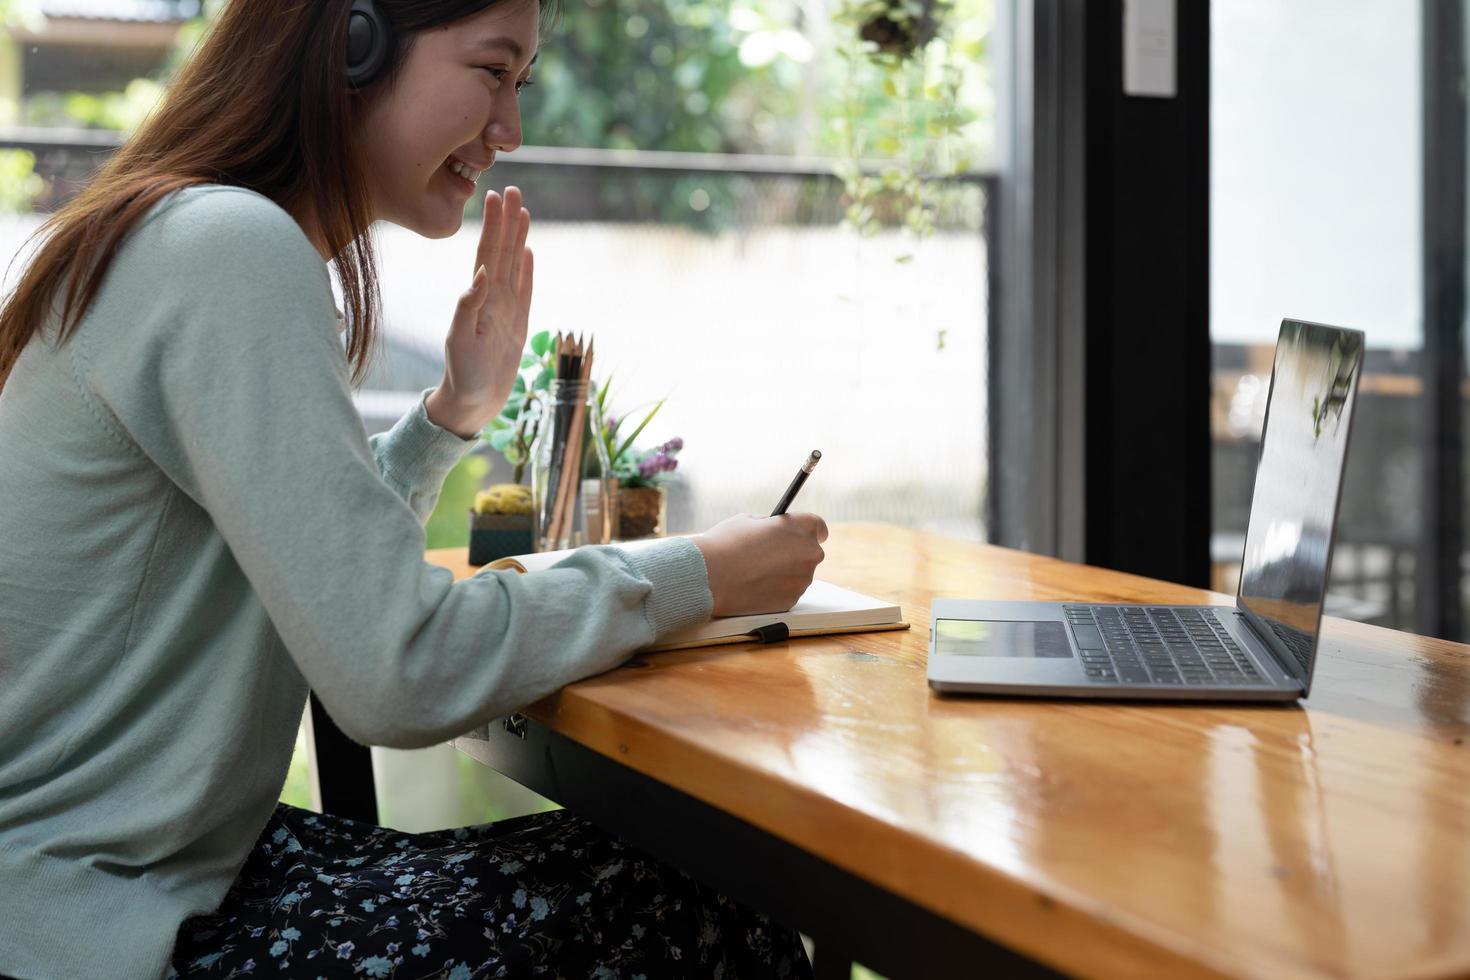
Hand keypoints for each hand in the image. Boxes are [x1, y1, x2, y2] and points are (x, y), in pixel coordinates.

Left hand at [426, 187, 533, 437]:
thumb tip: (481, 273)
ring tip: (523, 211)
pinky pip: (525, 289)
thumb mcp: (461, 340)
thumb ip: (468, 306)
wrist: (473, 401)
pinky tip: (527, 251)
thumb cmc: (463, 373)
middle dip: (506, 221)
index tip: (494, 197)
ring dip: (518, 238)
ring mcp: (506, 309)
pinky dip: (527, 269)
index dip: (491, 225)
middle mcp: (492, 298)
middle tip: (512, 190)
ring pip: (514, 265)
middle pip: (501, 251)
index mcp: (478, 297)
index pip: (487, 253)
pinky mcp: (518, 324)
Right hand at [692, 513, 828, 616]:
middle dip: (794, 552)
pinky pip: (788, 591)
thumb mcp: (748, 520)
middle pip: (810, 552)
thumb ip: (770, 525)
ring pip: (799, 574)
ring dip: (785, 572)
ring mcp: (802, 579)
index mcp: (801, 527)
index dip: (809, 531)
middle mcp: (809, 553)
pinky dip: (776, 589)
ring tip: (757, 571)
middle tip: (771, 554)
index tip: (801, 535)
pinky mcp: (791, 600)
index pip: (819, 527)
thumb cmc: (725, 545)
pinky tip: (755, 585)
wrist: (710, 577)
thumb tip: (774, 531)